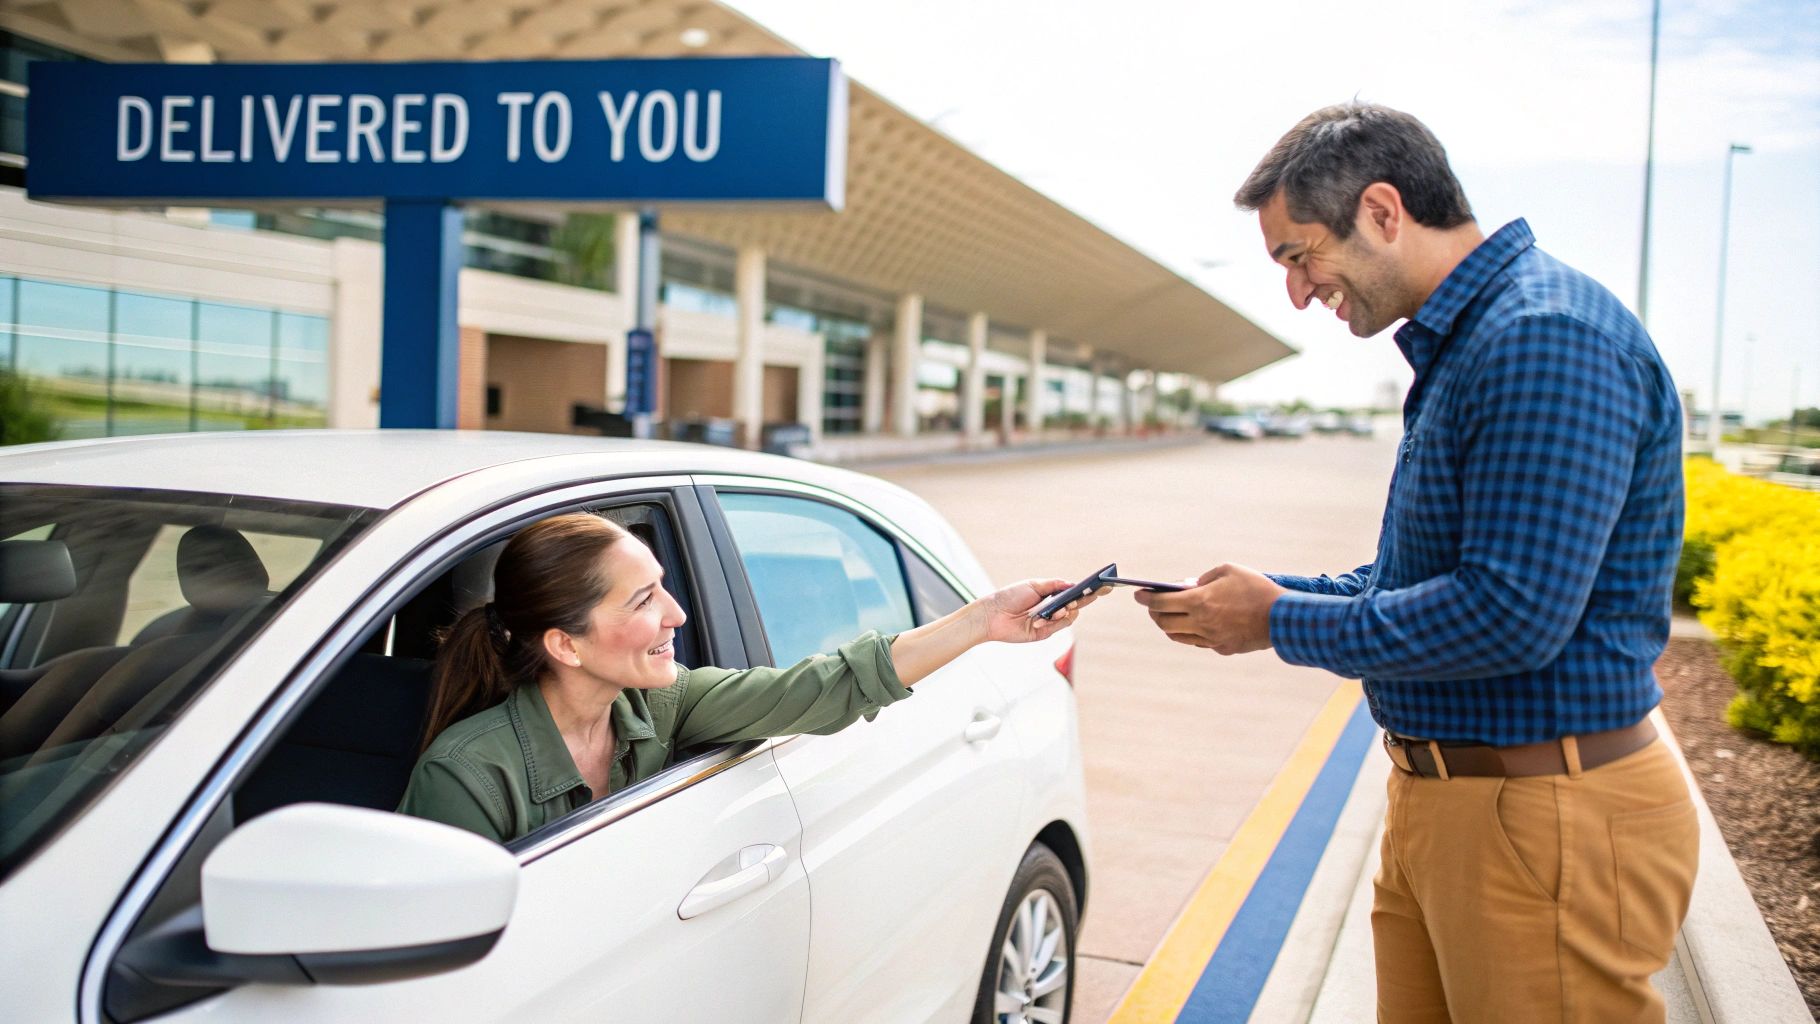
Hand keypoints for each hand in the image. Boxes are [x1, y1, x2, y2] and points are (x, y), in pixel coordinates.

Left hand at [977, 578, 1109, 643]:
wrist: (993, 614)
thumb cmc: (1010, 597)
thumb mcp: (1033, 585)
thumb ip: (1053, 585)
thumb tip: (1072, 584)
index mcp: (1051, 595)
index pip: (1073, 593)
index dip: (1088, 591)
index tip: (1103, 586)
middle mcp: (1052, 609)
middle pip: (1076, 605)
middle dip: (1085, 600)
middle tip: (1092, 595)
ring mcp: (1049, 622)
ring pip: (1069, 617)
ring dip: (1067, 611)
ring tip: (1062, 607)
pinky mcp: (1043, 633)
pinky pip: (1057, 627)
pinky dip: (1054, 621)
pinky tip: (1043, 618)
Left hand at [1134, 564, 1285, 654]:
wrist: (1283, 617)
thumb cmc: (1256, 588)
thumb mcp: (1228, 570)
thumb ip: (1203, 578)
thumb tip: (1185, 587)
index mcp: (1200, 602)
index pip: (1161, 602)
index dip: (1146, 598)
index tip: (1138, 594)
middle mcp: (1201, 623)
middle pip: (1164, 622)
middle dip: (1154, 612)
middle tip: (1153, 604)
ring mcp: (1211, 639)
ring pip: (1178, 636)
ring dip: (1169, 625)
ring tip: (1170, 614)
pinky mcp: (1222, 648)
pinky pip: (1197, 642)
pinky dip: (1189, 632)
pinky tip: (1192, 623)